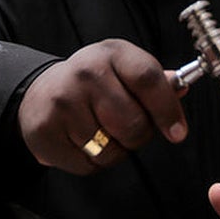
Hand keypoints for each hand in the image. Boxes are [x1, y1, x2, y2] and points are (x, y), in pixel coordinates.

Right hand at [19, 39, 188, 173]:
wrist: (38, 94)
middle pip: (134, 123)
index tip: (177, 132)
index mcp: (112, 54)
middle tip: (126, 129)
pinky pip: (88, 164)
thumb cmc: (90, 84)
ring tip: (99, 132)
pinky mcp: (46, 130)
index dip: (167, 109)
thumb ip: (152, 82)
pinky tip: (81, 141)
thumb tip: (180, 88)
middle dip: (138, 136)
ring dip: (114, 151)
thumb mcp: (122, 70)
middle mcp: (86, 72)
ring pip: (112, 149)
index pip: (149, 79)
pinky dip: (91, 162)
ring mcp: (64, 101)